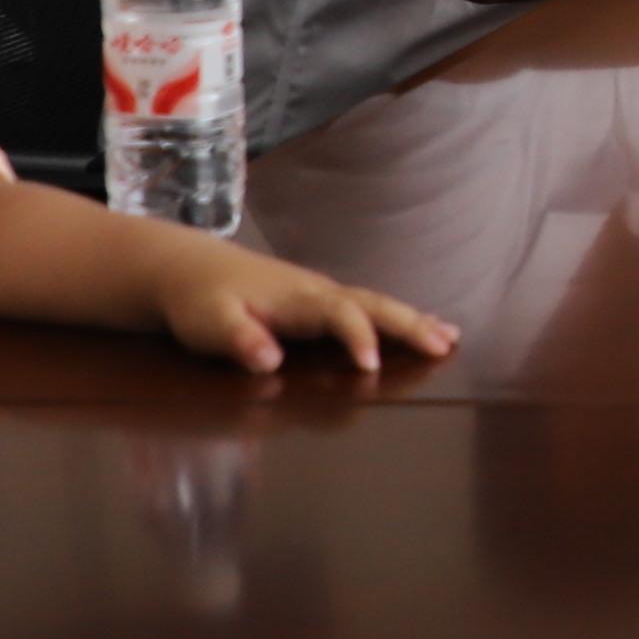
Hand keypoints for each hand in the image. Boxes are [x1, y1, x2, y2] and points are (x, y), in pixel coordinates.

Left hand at [141, 236, 458, 380]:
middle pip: (373, 304)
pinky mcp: (320, 302)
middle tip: (445, 345)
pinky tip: (421, 327)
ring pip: (377, 304)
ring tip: (450, 338)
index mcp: (296, 299)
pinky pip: (368, 308)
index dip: (357, 338)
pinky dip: (399, 318)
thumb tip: (270, 362)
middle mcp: (318, 292)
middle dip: (410, 324)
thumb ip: (239, 340)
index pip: (339, 314)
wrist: (188, 269)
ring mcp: (322, 294)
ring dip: (414, 321)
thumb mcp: (207, 324)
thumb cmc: (198, 301)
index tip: (371, 368)